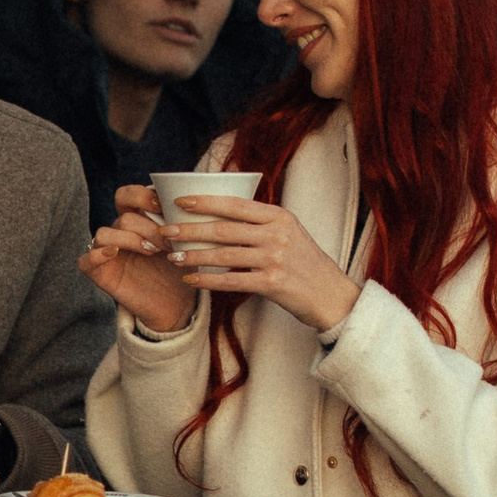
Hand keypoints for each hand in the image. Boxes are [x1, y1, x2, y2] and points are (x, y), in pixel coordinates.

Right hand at [82, 186, 196, 335]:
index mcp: (137, 221)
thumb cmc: (181, 270)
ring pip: (103, 233)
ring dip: (130, 240)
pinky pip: (85, 261)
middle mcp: (120, 235)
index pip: (126, 196)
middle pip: (122, 218)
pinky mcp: (101, 275)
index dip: (141, 196)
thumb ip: (180, 221)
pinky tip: (115, 254)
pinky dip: (96, 255)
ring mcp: (108, 254)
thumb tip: (186, 199)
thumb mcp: (186, 241)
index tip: (162, 207)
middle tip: (168, 243)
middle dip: (147, 227)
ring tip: (153, 252)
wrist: (178, 304)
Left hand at [163, 196, 359, 337]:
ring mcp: (275, 259)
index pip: (235, 204)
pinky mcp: (272, 283)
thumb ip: (260, 223)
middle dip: (190, 229)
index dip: (205, 202)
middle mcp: (277, 234)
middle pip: (224, 229)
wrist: (331, 295)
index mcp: (279, 216)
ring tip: (172, 256)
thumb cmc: (305, 263)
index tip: (180, 201)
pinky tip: (190, 279)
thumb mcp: (289, 232)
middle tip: (165, 230)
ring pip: (223, 255)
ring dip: (193, 256)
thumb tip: (220, 215)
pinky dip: (207, 280)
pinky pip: (230, 280)